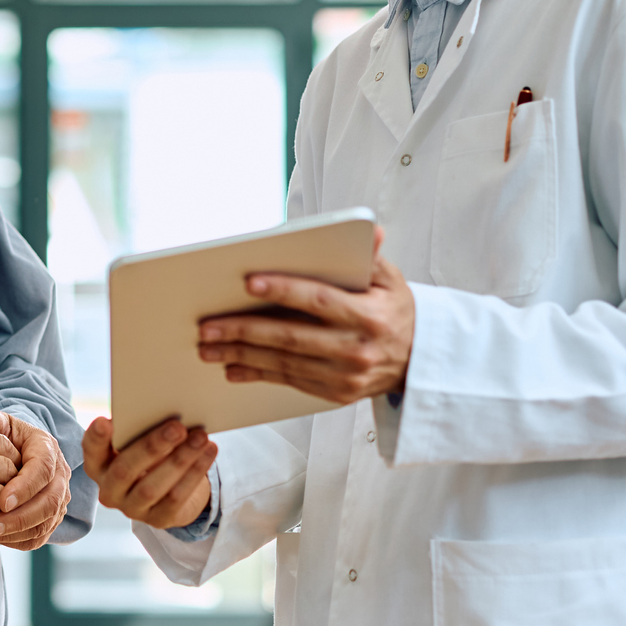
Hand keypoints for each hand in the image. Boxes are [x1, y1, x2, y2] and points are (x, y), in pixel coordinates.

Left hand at [0, 407, 70, 549]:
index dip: (25, 487)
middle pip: (48, 503)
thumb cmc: (5, 438)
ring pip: (44, 524)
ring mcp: (58, 500)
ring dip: (13, 533)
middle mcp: (59, 476)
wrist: (16, 453)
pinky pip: (38, 537)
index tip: (2, 501)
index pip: (43, 470)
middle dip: (18, 518)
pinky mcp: (50, 518)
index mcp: (47, 449)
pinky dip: (15, 542)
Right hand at [82, 416, 216, 528]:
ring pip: (153, 487)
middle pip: (125, 470)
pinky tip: (209, 451)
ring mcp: (132, 509)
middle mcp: (109, 490)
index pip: (91, 451)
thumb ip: (139, 429)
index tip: (105, 421)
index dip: (96, 438)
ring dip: (180, 460)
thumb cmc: (150, 454)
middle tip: (177, 427)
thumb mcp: (139, 441)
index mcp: (98, 465)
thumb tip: (164, 414)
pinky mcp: (158, 520)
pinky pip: (176, 498)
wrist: (170, 488)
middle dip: (152, 447)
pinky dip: (195, 473)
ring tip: (200, 437)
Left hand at [197, 225, 414, 403]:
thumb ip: (370, 257)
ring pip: (284, 363)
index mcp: (369, 316)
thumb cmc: (393, 311)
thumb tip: (369, 231)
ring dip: (242, 356)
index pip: (318, 300)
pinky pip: (290, 382)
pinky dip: (258, 375)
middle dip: (244, 331)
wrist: (418, 360)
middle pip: (291, 337)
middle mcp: (357, 349)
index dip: (283, 290)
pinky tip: (233, 368)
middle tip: (208, 326)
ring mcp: (346, 376)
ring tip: (209, 347)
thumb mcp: (390, 280)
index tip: (248, 282)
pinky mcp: (337, 394)